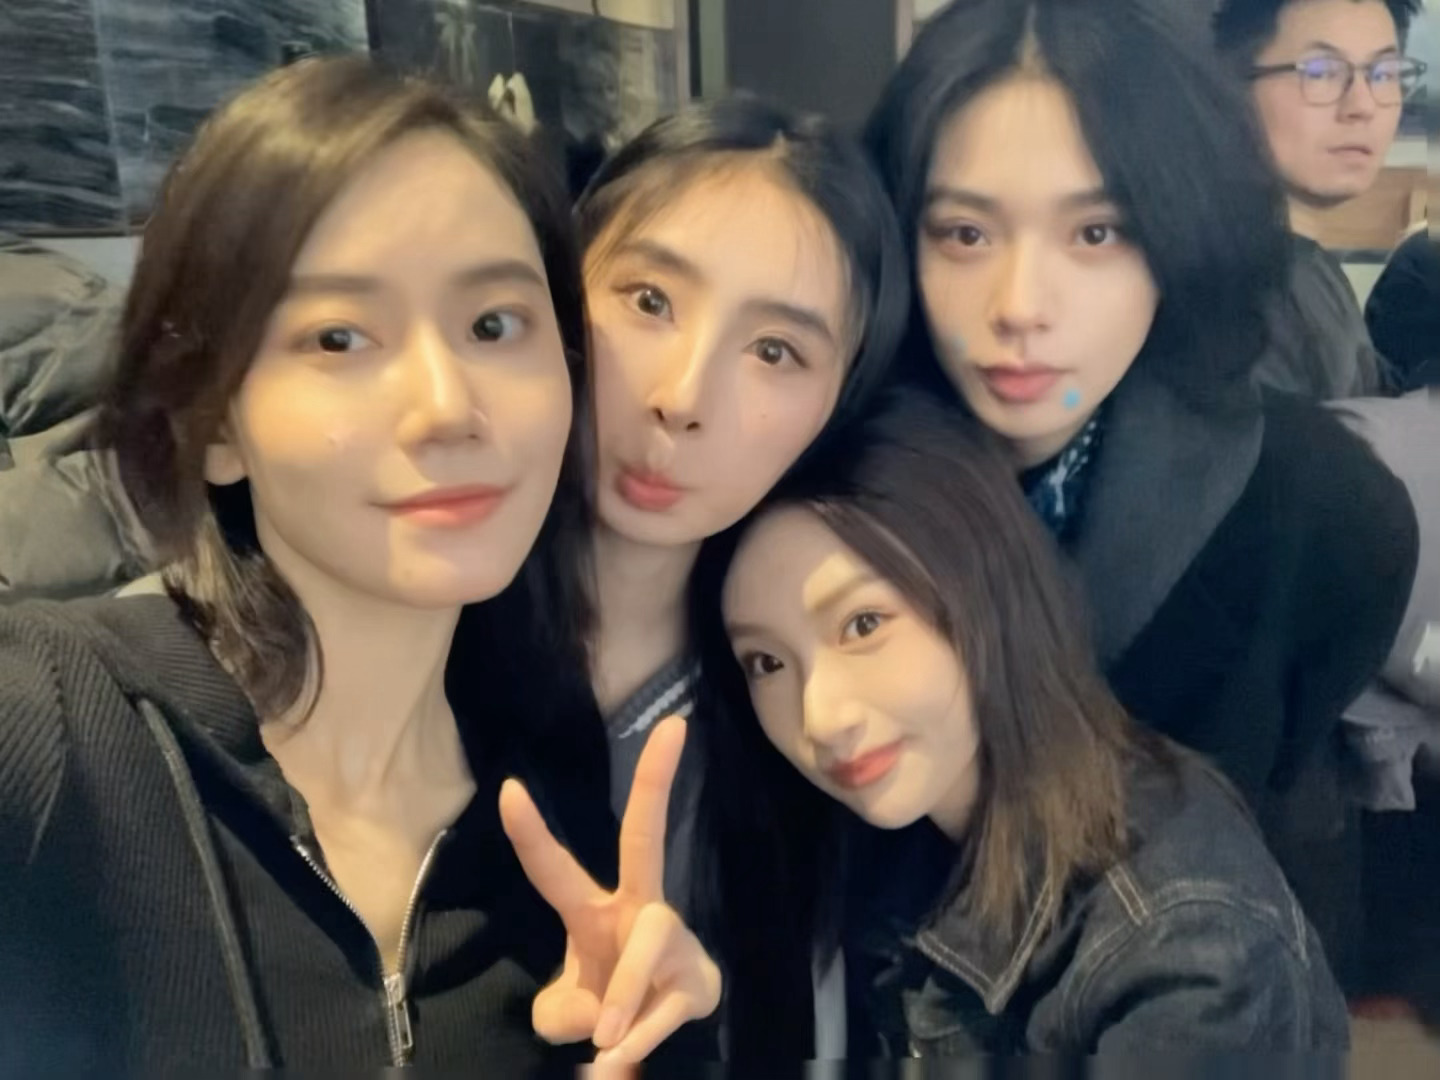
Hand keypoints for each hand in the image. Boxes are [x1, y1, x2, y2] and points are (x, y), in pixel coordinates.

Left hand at [499, 716, 720, 1062]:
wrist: (668, 1031)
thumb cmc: (606, 1002)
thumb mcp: (563, 1015)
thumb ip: (559, 1014)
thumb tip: (595, 1022)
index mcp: (591, 912)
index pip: (553, 870)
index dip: (530, 834)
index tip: (508, 789)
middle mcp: (636, 910)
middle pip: (646, 837)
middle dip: (656, 781)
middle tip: (674, 728)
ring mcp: (670, 938)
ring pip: (645, 945)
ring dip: (622, 993)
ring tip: (608, 1042)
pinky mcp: (697, 978)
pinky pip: (664, 1005)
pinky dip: (640, 1037)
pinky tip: (624, 1055)